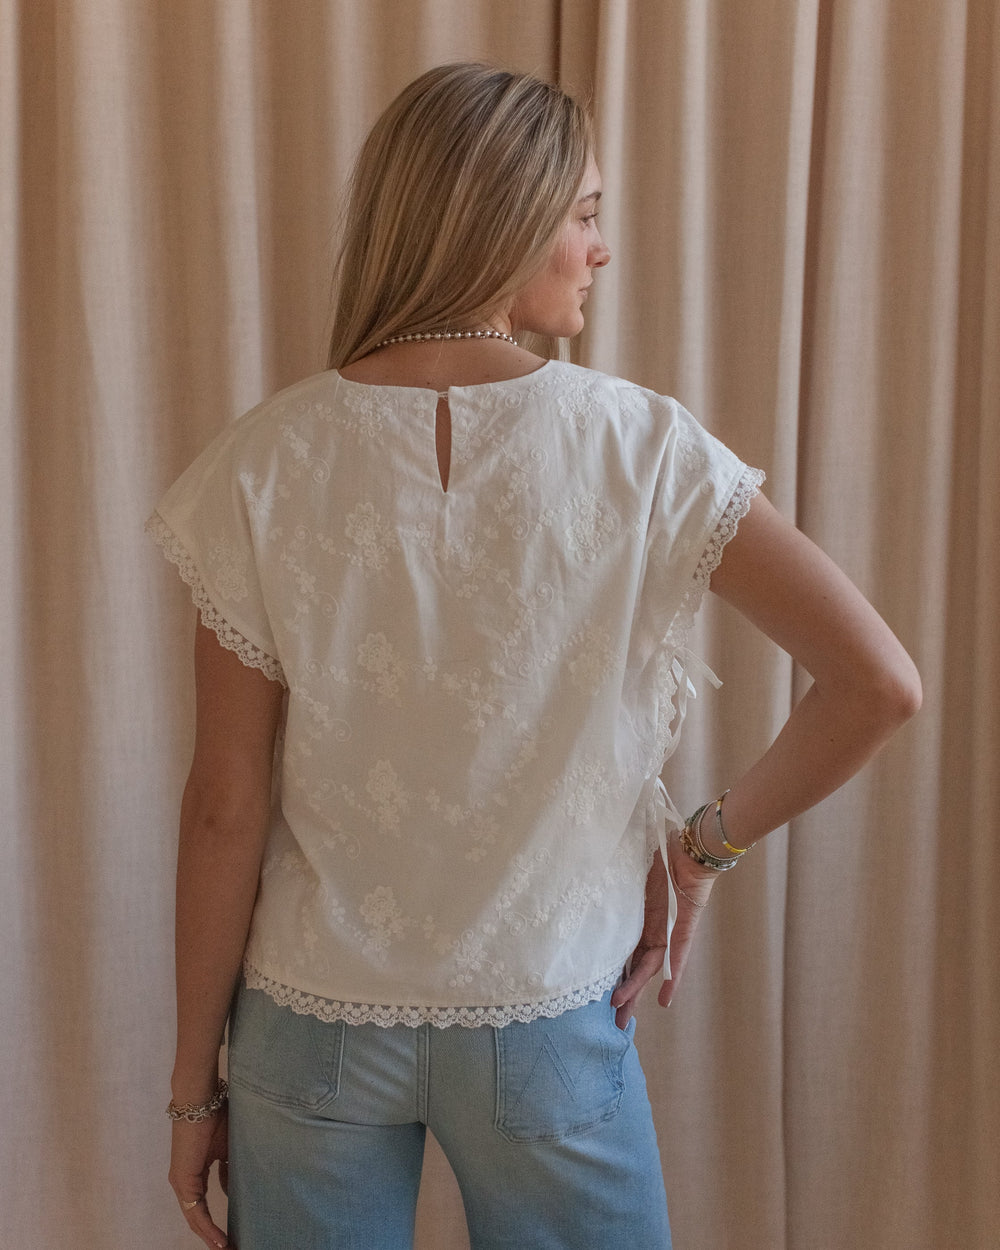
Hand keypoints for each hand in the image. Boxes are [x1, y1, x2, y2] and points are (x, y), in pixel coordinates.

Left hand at [168, 1110, 230, 1248]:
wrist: (201, 1100)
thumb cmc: (216, 1116)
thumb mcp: (228, 1148)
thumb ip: (229, 1170)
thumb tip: (232, 1189)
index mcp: (193, 1172)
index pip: (203, 1205)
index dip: (216, 1222)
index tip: (233, 1233)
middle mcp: (184, 1181)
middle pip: (197, 1217)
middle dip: (213, 1235)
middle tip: (230, 1247)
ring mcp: (181, 1182)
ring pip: (195, 1218)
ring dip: (210, 1236)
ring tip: (226, 1248)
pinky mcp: (182, 1180)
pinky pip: (194, 1211)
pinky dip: (207, 1227)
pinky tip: (219, 1239)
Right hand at [611, 833, 717, 1027]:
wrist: (687, 842)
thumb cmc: (654, 848)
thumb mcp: (625, 871)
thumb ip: (608, 880)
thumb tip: (578, 874)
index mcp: (636, 916)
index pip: (624, 951)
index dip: (615, 973)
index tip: (602, 995)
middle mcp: (651, 926)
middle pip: (636, 966)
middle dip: (625, 994)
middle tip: (614, 1021)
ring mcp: (667, 926)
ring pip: (650, 965)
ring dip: (636, 988)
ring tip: (623, 1011)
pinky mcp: (684, 922)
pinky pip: (677, 952)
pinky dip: (672, 976)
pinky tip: (664, 1000)